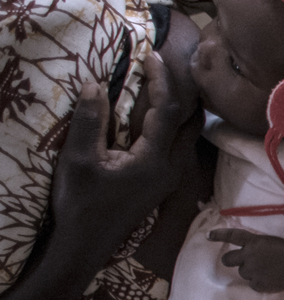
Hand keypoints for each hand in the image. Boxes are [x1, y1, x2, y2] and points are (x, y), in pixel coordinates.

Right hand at [50, 55, 196, 259]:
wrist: (86, 243)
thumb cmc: (81, 202)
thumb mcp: (80, 159)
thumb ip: (90, 121)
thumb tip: (94, 84)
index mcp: (155, 160)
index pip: (167, 111)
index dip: (162, 80)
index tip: (153, 56)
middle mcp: (171, 168)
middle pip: (189, 122)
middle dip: (183, 92)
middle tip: (169, 67)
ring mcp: (169, 177)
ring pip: (186, 136)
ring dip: (180, 109)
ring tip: (166, 85)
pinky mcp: (162, 182)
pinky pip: (177, 146)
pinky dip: (173, 125)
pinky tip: (157, 116)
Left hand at [208, 227, 283, 291]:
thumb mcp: (269, 242)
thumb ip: (255, 245)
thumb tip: (245, 252)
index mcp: (253, 242)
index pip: (232, 236)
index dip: (219, 235)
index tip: (208, 236)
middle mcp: (248, 256)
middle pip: (228, 260)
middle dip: (231, 260)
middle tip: (243, 262)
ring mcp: (252, 271)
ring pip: (242, 273)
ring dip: (250, 272)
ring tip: (266, 271)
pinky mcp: (258, 284)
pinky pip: (252, 284)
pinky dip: (259, 282)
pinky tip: (269, 279)